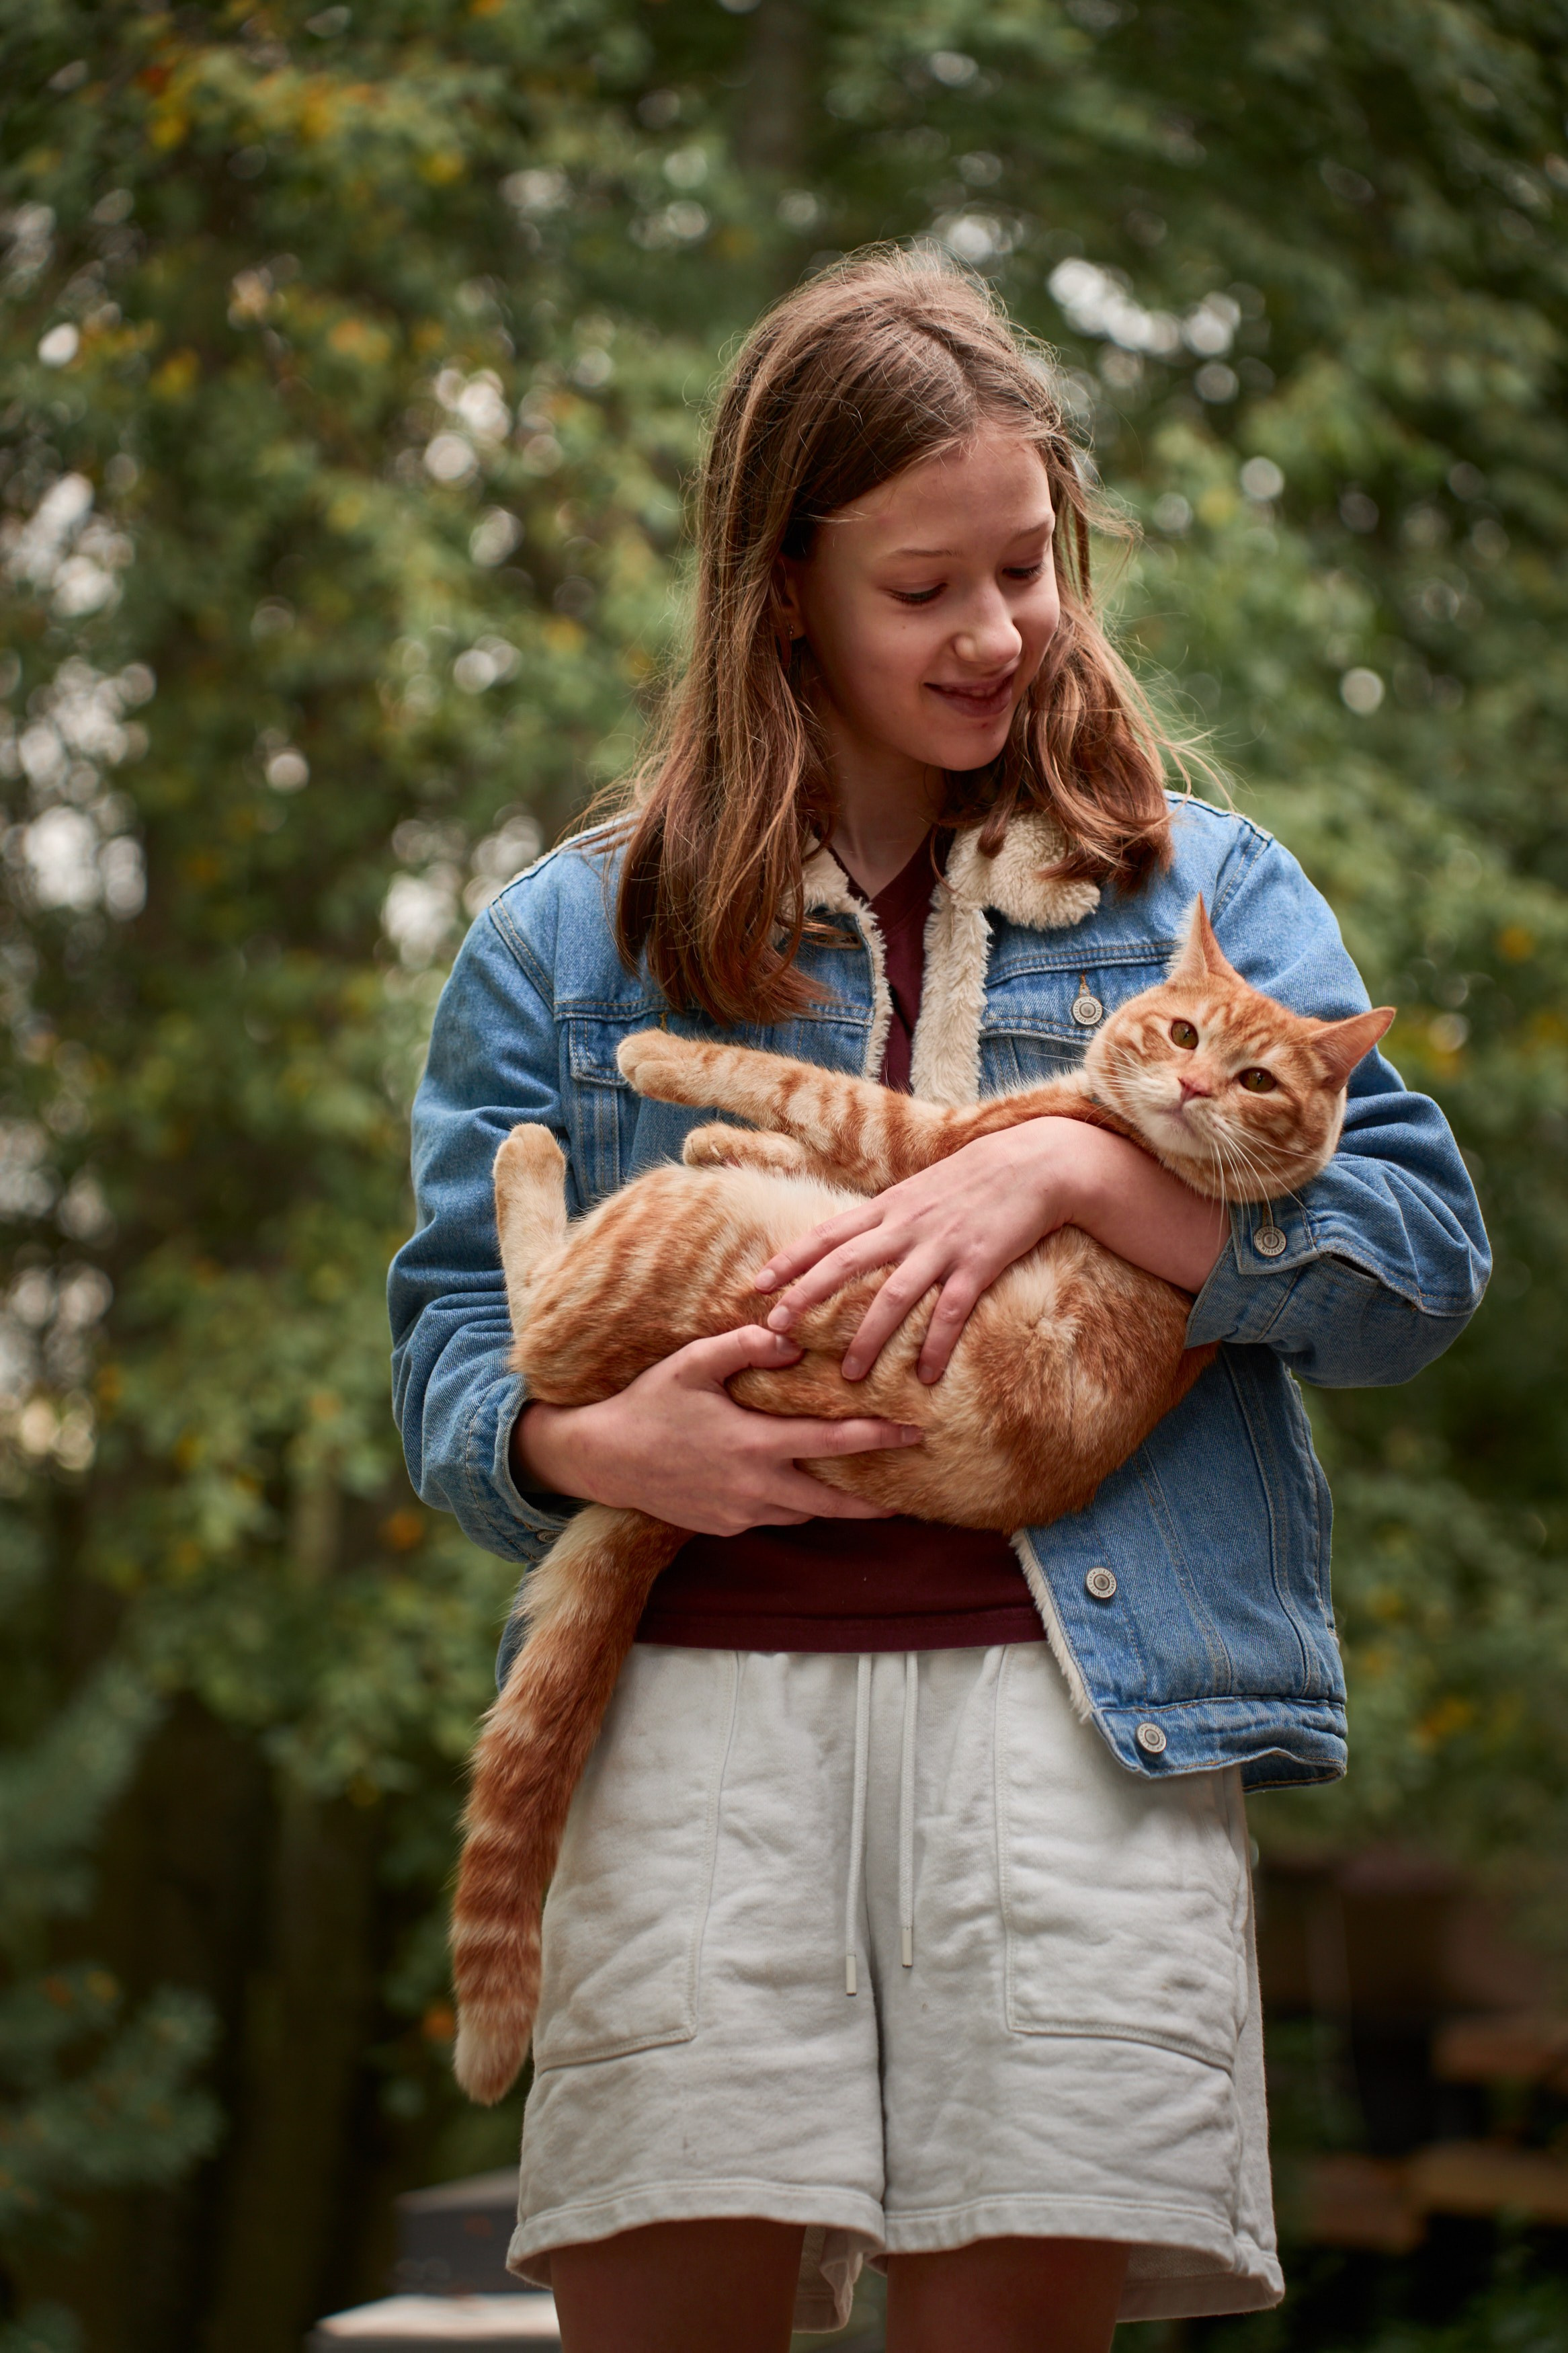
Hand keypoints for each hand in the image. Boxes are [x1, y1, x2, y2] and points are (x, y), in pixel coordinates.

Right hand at [512, 1324, 923, 1535]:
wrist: (603, 1459)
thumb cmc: (649, 1404)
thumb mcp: (692, 1364)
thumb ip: (743, 1347)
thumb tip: (791, 1340)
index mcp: (755, 1444)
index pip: (833, 1443)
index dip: (879, 1438)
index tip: (914, 1433)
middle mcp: (754, 1487)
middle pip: (832, 1504)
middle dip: (873, 1503)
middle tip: (906, 1498)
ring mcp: (739, 1513)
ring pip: (802, 1515)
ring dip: (832, 1507)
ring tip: (860, 1495)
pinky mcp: (723, 1527)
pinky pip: (769, 1519)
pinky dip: (790, 1508)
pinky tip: (794, 1490)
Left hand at [753, 1117, 1227, 1383]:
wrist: (1034, 1164)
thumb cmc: (973, 1179)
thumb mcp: (918, 1190)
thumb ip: (885, 1217)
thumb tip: (849, 1242)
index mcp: (888, 1207)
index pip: (827, 1234)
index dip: (789, 1260)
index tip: (757, 1285)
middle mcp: (907, 1226)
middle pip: (845, 1264)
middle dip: (807, 1297)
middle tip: (775, 1328)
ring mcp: (942, 1246)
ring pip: (893, 1297)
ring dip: (868, 1338)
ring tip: (849, 1374)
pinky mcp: (979, 1264)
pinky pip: (952, 1312)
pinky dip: (937, 1345)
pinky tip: (925, 1375)